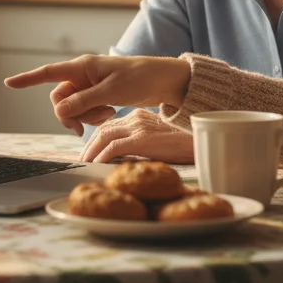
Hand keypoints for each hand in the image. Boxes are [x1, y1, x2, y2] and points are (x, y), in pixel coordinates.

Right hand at [4, 54, 191, 136]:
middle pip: (59, 99)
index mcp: (83, 67)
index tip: (8, 83)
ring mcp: (90, 86)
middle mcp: (82, 75)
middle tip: (86, 125)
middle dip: (70, 114)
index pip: (49, 73)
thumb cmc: (140, 78)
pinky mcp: (98, 95)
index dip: (27, 79)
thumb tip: (59, 111)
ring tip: (107, 114)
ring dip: (85, 116)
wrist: (163, 81)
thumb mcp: (110, 92)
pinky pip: (85, 110)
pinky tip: (109, 113)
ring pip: (72, 107)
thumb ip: (83, 102)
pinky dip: (93, 117)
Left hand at [80, 108, 194, 163]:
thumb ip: (141, 143)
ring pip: (104, 136)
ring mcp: (139, 128)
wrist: (201, 143)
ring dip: (91, 151)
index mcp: (139, 117)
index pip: (110, 126)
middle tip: (80, 161)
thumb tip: (125, 159)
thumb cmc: (183, 145)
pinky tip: (96, 165)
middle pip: (103, 130)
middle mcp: (136, 119)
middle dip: (89, 146)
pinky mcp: (142, 139)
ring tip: (84, 164)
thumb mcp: (158, 140)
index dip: (96, 139)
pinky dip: (102, 156)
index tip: (89, 152)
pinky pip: (114, 147)